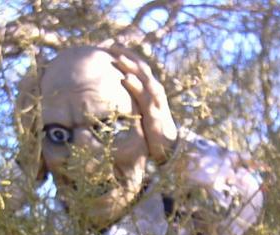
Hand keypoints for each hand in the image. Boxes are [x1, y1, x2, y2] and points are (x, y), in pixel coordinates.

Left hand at [108, 46, 177, 162]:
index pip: (139, 66)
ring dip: (131, 67)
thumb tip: (116, 91)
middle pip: (141, 67)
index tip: (112, 45)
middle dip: (128, 55)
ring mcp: (156, 101)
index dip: (127, 55)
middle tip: (112, 45)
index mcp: (150, 88)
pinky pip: (145, 96)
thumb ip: (132, 98)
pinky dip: (136, 85)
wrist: (167, 145)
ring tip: (119, 58)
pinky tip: (126, 79)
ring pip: (144, 79)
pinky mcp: (155, 113)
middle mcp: (155, 90)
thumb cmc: (151, 126)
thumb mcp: (141, 109)